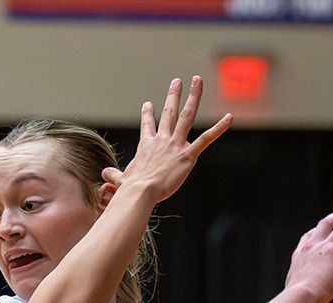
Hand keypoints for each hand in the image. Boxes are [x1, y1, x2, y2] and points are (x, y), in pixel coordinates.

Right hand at [99, 77, 230, 208]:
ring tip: (197, 81)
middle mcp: (162, 140)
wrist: (141, 191)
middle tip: (177, 81)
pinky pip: (206, 139)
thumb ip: (114, 175)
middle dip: (174, 95)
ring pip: (186, 116)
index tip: (148, 104)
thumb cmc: (131, 188)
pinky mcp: (187, 155)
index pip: (148, 126)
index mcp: (147, 146)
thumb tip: (104, 174)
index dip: (148, 115)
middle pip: (169, 112)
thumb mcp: (120, 179)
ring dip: (193, 97)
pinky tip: (228, 118)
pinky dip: (219, 128)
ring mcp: (175, 145)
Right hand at [285, 204, 332, 302]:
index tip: (324, 227)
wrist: (298, 297)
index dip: (318, 230)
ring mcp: (324, 246)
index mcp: (301, 254)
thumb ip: (302, 293)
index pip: (309, 236)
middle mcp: (312, 245)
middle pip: (328, 223)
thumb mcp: (295, 293)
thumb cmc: (296, 302)